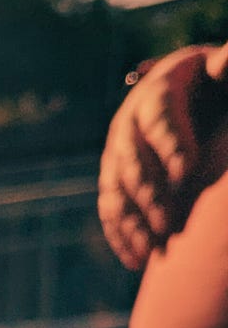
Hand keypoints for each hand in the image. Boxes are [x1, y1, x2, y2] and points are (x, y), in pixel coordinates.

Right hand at [98, 46, 227, 269]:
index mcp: (157, 91)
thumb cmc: (211, 84)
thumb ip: (226, 66)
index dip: (171, 144)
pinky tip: (136, 260)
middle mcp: (128, 122)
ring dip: (133, 223)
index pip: (160, 118)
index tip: (187, 172)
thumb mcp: (220, 72)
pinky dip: (122, 236)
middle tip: (169, 223)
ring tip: (152, 250)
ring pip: (117, 190)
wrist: (186, 95)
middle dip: (150, 194)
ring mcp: (116, 153)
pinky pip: (111, 210)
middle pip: (132, 161)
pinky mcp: (113, 179)